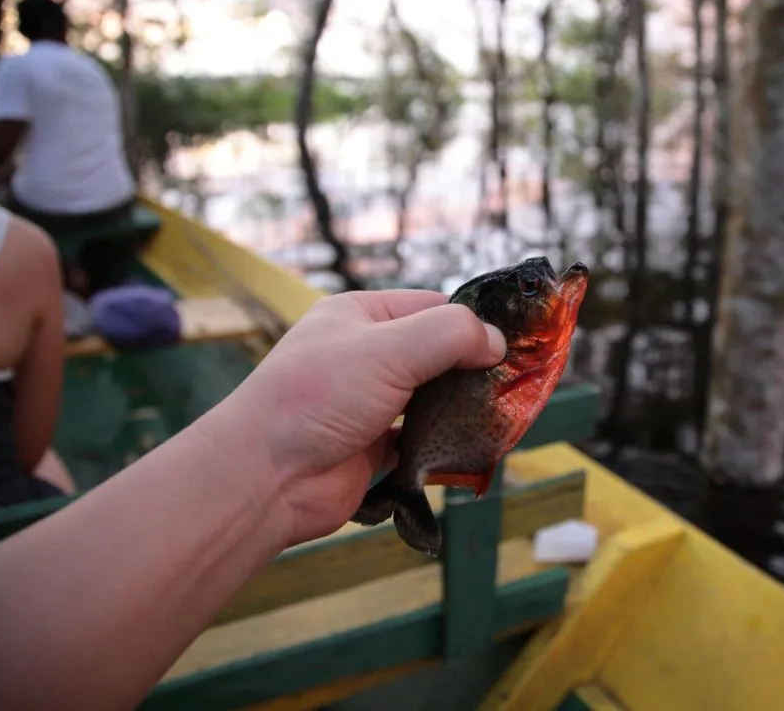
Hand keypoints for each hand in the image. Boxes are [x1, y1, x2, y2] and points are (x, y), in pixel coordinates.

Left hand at [209, 290, 506, 547]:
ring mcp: (369, 403)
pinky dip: (444, 444)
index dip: (472, 323)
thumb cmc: (316, 398)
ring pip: (431, 399)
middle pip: (436, 355)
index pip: (432, 307)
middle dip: (472, 370)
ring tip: (499, 416)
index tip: (513, 343)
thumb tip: (496, 342)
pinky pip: (421, 440)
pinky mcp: (373, 447)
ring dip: (460, 409)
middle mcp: (365, 355)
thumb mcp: (389, 349)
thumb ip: (449, 336)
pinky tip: (468, 448)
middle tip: (516, 384)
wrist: (267, 477)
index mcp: (361, 316)